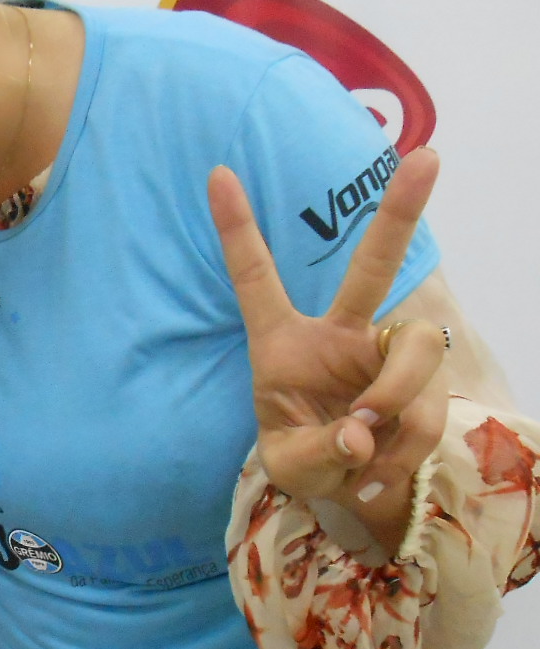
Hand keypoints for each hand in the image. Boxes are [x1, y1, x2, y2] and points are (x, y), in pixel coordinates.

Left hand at [208, 147, 449, 550]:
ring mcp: (389, 354)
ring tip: (363, 450)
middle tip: (429, 156)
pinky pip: (430, 407)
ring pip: (419, 348)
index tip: (217, 174)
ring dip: (396, 401)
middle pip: (373, 267)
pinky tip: (376, 474)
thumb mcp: (292, 465)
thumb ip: (316, 452)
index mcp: (283, 342)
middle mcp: (340, 334)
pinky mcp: (427, 383)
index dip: (237, 229)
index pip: (256, 278)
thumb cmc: (310, 461)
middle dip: (400, 213)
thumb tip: (361, 435)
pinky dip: (405, 448)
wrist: (356, 492)